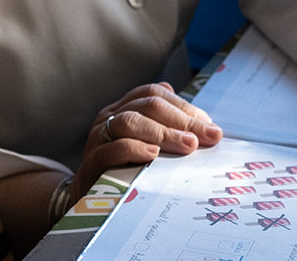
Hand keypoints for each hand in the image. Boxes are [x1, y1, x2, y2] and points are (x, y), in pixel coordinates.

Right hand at [70, 82, 222, 201]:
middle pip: (147, 105)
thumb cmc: (124, 170)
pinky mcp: (91, 162)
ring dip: (163, 132)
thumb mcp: (148, 146)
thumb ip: (169, 132)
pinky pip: (111, 148)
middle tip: (205, 137)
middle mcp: (110, 117)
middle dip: (181, 120)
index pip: (154, 93)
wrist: (87, 202)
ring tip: (187, 145)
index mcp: (124, 107)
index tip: (209, 125)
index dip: (183, 106)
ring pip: (130, 121)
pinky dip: (134, 148)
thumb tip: (206, 127)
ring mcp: (98, 137)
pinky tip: (153, 154)